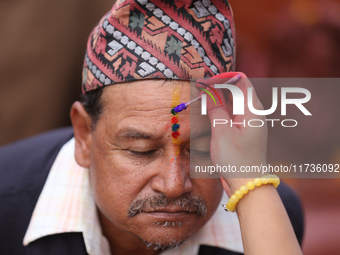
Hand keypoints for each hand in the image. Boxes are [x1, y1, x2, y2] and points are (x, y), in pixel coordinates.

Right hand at [198, 72, 267, 194]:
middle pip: (237, 89)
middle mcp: (254, 112)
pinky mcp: (244, 130)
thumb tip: (208, 90)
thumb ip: (216, 108)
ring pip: (233, 101)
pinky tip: (209, 114)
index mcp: (253, 109)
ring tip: (202, 101)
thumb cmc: (236, 159)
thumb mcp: (222, 131)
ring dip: (218, 99)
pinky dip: (221, 110)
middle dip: (219, 87)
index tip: (206, 83)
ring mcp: (249, 121)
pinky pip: (232, 113)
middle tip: (200, 91)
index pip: (241, 80)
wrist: (247, 184)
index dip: (223, 78)